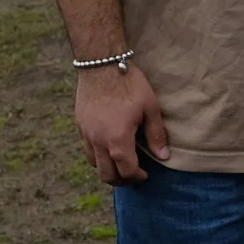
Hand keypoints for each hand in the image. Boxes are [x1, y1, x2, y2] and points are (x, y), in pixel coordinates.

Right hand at [77, 62, 167, 185]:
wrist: (101, 63)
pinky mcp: (80, 125)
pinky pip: (87, 149)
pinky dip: (98, 156)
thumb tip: (163, 156)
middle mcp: (98, 140)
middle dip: (121, 180)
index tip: (145, 175)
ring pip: (94, 163)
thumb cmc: (130, 83)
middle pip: (106, 174)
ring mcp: (86, 133)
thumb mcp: (150, 108)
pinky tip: (109, 148)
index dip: (137, 177)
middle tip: (133, 176)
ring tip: (121, 165)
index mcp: (118, 139)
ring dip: (107, 169)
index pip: (126, 170)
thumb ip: (156, 135)